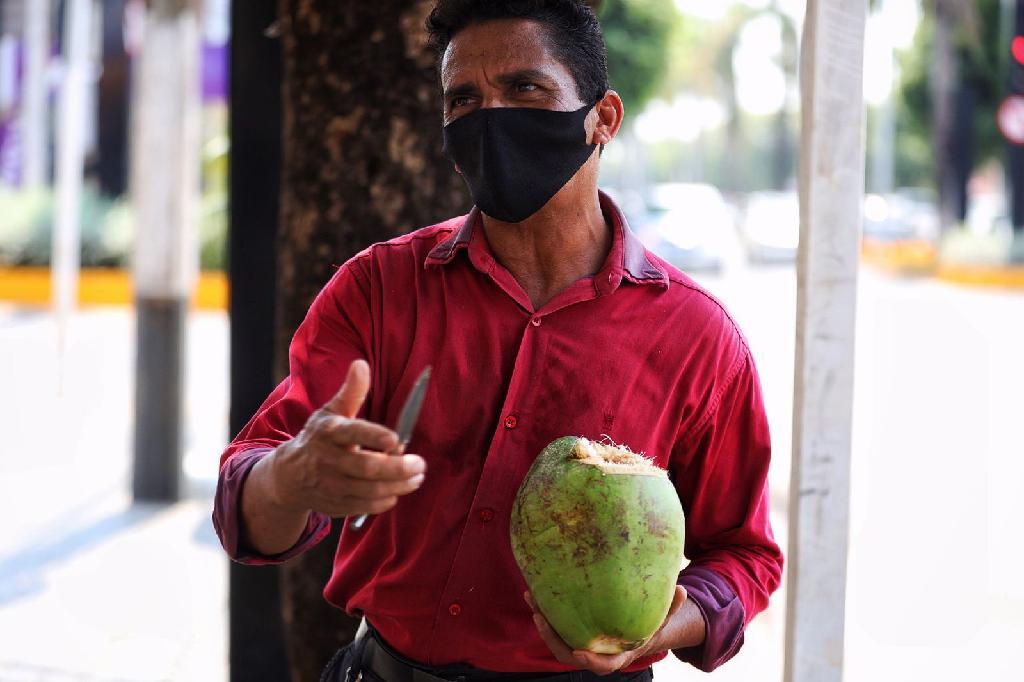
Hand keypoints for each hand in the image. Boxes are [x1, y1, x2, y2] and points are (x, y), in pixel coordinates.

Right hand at [267, 359, 426, 517]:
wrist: (289, 476)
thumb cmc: (319, 438)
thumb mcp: (330, 412)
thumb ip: (351, 392)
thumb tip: (361, 364)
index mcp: (328, 432)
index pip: (352, 433)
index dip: (374, 437)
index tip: (396, 439)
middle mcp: (328, 460)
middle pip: (367, 468)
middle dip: (397, 468)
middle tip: (420, 464)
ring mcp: (332, 485)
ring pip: (370, 490)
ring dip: (399, 485)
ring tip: (417, 477)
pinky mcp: (336, 505)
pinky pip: (366, 506)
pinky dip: (385, 500)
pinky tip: (398, 490)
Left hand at [524, 586, 688, 674]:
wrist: (634, 629)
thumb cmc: (648, 626)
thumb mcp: (660, 620)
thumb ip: (669, 609)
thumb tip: (682, 590)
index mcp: (617, 655)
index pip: (602, 665)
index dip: (590, 660)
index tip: (578, 652)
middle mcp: (595, 652)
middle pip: (568, 652)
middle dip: (551, 636)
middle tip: (540, 616)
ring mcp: (580, 643)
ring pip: (556, 638)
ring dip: (542, 621)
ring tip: (532, 597)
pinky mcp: (571, 632)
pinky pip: (555, 626)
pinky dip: (544, 611)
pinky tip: (536, 591)